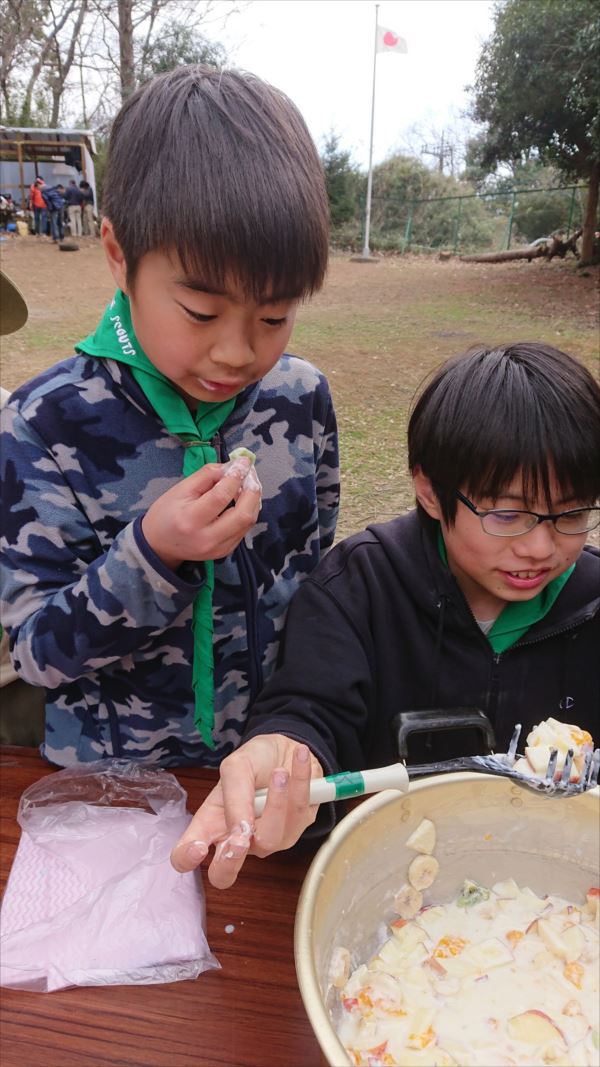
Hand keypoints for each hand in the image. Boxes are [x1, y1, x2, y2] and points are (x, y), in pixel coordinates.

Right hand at [141, 455, 260, 569]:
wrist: (159, 544)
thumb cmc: (166, 513)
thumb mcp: (181, 489)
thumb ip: (206, 475)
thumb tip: (231, 466)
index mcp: (190, 519)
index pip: (221, 496)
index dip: (236, 476)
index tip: (243, 461)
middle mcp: (207, 538)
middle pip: (243, 515)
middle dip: (252, 491)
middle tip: (250, 474)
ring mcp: (218, 548)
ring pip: (248, 522)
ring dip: (253, 500)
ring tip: (247, 484)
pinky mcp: (225, 551)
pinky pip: (244, 529)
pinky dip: (247, 511)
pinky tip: (241, 500)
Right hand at [170, 734, 322, 887]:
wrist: (288, 750)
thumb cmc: (256, 762)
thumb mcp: (237, 766)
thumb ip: (235, 795)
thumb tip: (239, 829)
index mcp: (211, 823)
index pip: (185, 855)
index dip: (186, 858)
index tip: (198, 847)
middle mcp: (236, 839)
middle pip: (224, 875)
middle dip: (231, 859)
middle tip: (240, 836)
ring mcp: (266, 840)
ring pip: (270, 838)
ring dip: (277, 800)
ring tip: (280, 772)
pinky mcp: (296, 830)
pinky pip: (299, 815)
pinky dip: (301, 782)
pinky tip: (300, 759)